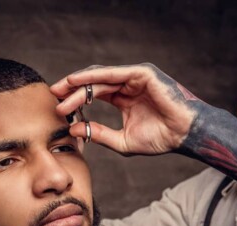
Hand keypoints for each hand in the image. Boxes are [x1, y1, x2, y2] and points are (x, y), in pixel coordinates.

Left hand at [50, 63, 198, 154]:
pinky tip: (77, 81)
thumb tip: (75, 129)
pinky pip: (113, 73)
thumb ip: (99, 134)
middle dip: (72, 89)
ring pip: (100, 78)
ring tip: (60, 90)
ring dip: (79, 83)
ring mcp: (134, 78)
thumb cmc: (159, 139)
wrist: (183, 136)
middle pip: (93, 84)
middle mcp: (127, 86)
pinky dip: (94, 77)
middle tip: (54, 95)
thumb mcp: (122, 141)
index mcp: (124, 99)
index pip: (94, 95)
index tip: (60, 108)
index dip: (76, 100)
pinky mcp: (142, 74)